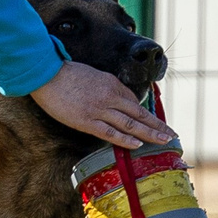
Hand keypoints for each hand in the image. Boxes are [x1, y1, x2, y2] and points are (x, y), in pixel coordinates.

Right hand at [29, 62, 175, 149]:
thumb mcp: (91, 75)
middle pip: (139, 114)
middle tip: (172, 134)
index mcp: (111, 83)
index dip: (146, 114)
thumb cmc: (65, 73)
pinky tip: (138, 145)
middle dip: (157, 125)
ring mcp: (99, 110)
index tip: (156, 121)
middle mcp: (110, 97)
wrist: (46, 74)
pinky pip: (110, 133)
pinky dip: (126, 139)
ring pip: (131, 124)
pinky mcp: (87, 121)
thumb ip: (105, 87)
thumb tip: (115, 100)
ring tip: (164, 141)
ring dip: (150, 133)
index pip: (134, 101)